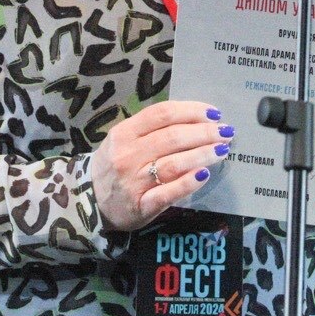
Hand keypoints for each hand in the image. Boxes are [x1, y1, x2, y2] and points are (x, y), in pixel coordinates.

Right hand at [89, 101, 233, 231]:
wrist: (89, 200)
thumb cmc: (114, 164)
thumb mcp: (124, 140)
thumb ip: (152, 129)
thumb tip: (195, 118)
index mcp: (124, 133)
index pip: (162, 114)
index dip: (192, 111)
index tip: (213, 112)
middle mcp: (128, 155)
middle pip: (173, 137)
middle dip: (204, 133)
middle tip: (225, 132)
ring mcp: (134, 181)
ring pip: (174, 163)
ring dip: (203, 154)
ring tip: (222, 150)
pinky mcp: (141, 205)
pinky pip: (169, 192)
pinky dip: (189, 182)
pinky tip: (204, 174)